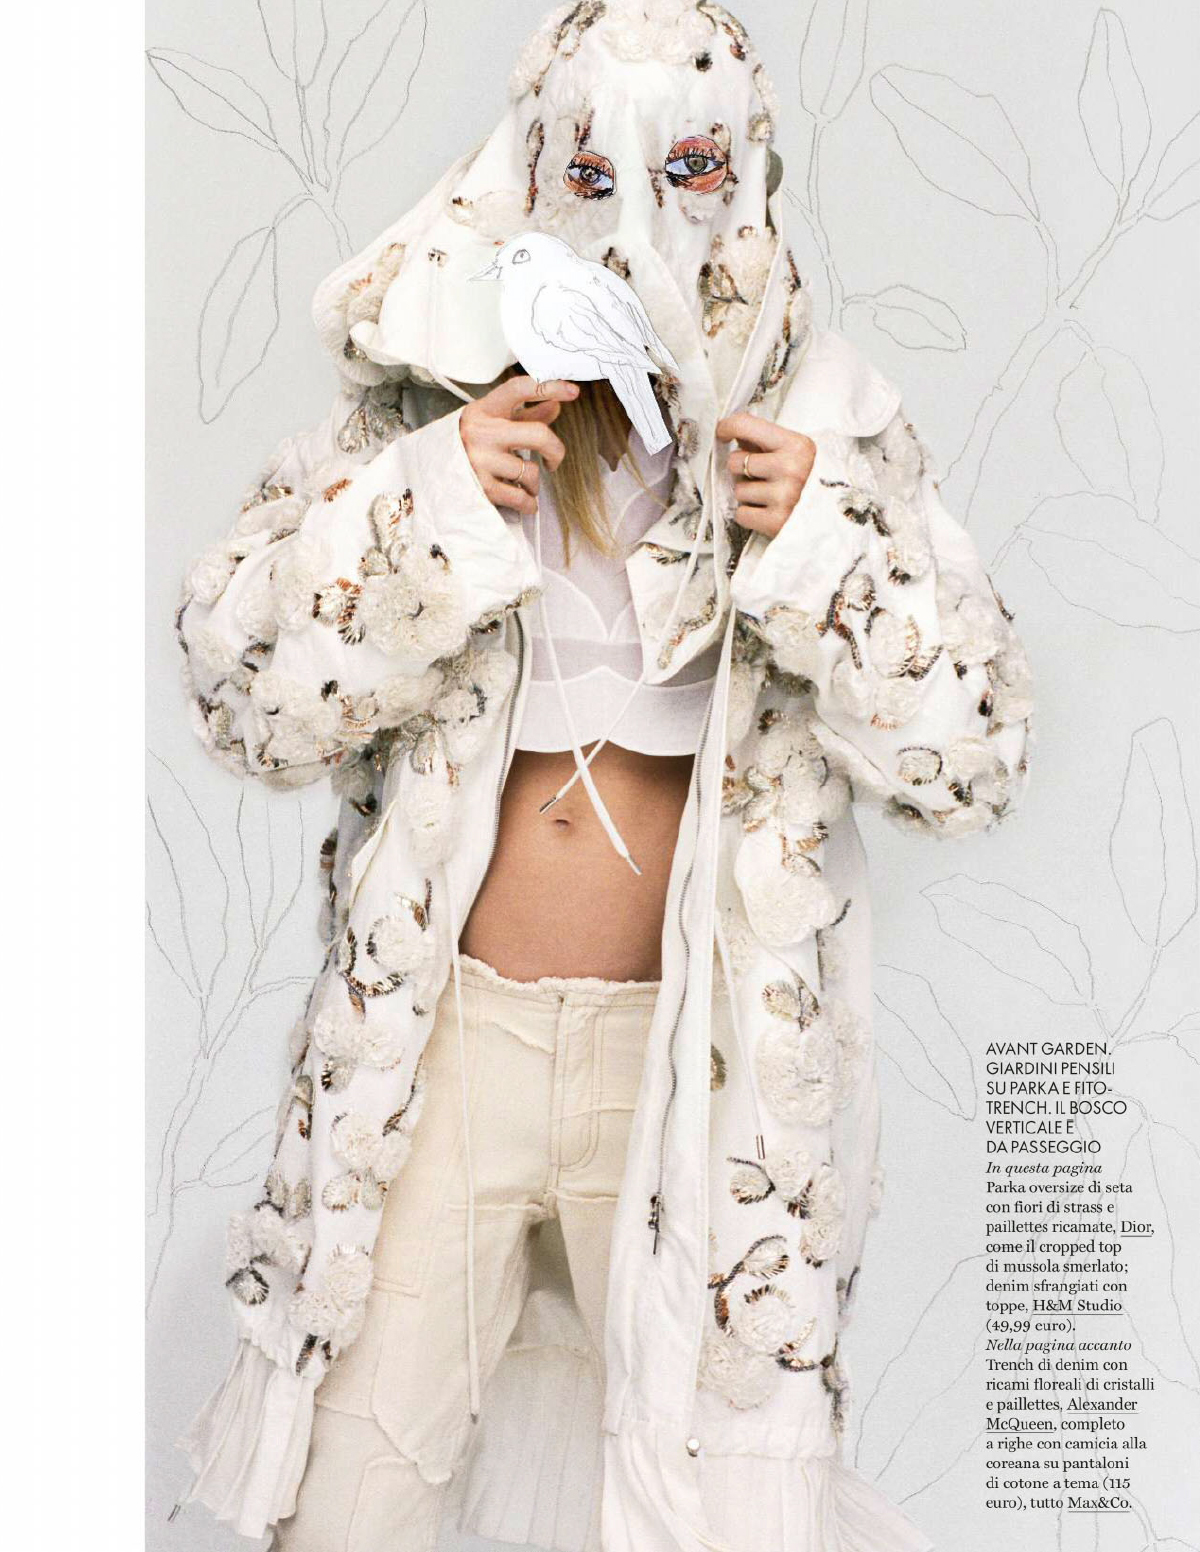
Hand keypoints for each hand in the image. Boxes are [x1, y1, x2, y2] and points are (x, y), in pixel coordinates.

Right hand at [459, 375, 578, 515]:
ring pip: (531, 471)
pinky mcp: (482, 488)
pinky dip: (529, 503)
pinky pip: (521, 498)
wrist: (430, 471)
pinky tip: (525, 500)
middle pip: (538, 435)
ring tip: (524, 483)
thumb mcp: (491, 421)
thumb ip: (524, 415)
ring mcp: (481, 461)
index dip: (550, 387)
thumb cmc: (467, 443)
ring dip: (535, 483)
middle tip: (553, 460)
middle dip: (556, 451)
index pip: (520, 388)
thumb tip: (555, 406)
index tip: (571, 392)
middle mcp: (483, 432)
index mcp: (485, 410)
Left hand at [716, 411, 815, 537]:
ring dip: (748, 495)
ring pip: (738, 490)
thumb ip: (765, 440)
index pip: (745, 425)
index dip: (727, 427)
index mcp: (797, 446)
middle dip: (742, 470)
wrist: (836, 518)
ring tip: (770, 497)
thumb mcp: (796, 452)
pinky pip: (741, 514)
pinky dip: (750, 515)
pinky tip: (768, 512)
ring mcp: (785, 496)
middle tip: (762, 477)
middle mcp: (791, 468)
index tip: (723, 433)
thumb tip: (731, 430)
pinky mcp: (776, 522)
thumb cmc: (811, 480)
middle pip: (735, 461)